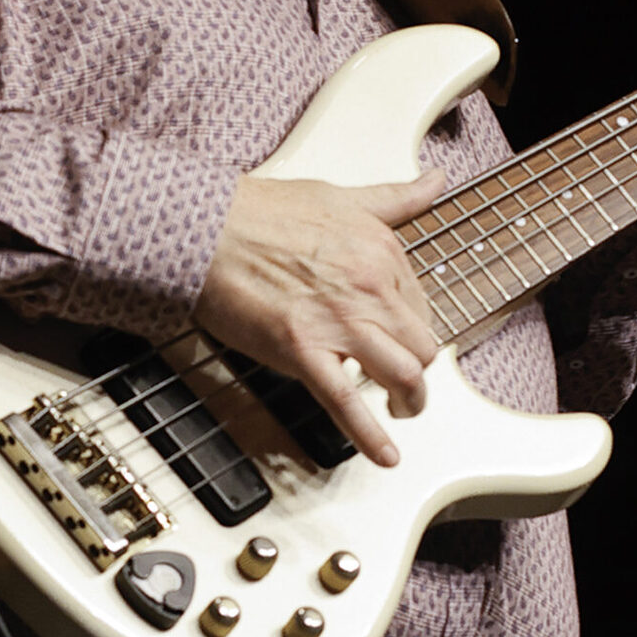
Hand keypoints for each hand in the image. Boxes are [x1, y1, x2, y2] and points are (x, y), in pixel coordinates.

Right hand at [195, 169, 444, 467]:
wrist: (204, 227)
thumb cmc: (259, 210)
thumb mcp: (340, 196)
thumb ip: (393, 197)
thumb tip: (432, 182)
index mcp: (381, 251)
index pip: (421, 303)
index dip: (412, 325)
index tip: (400, 335)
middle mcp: (369, 287)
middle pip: (422, 345)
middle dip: (420, 368)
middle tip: (405, 379)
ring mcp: (338, 323)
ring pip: (403, 375)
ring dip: (410, 400)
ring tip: (402, 409)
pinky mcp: (303, 352)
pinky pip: (347, 404)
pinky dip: (370, 436)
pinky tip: (384, 454)